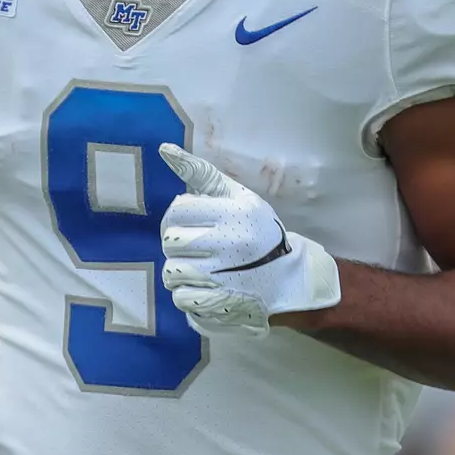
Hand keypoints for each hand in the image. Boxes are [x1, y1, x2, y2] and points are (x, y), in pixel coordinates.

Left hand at [158, 144, 340, 336]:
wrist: (289, 282)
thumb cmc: (259, 233)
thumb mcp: (239, 197)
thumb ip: (202, 174)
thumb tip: (164, 149)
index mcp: (235, 213)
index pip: (177, 210)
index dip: (179, 217)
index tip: (192, 223)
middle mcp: (230, 243)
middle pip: (170, 241)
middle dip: (178, 244)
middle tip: (196, 246)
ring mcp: (223, 277)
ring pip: (171, 271)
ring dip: (180, 270)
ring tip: (201, 267)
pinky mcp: (217, 304)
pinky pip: (179, 296)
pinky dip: (188, 293)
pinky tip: (206, 287)